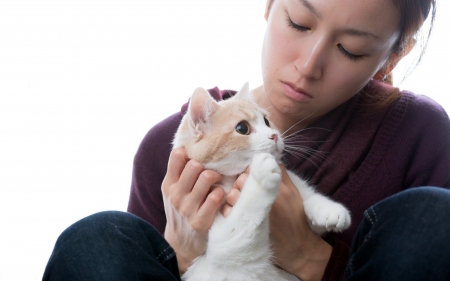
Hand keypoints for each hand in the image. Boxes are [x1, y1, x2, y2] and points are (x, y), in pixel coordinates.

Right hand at [162, 147, 224, 272]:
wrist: (181, 244)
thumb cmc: (181, 210)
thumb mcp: (173, 191)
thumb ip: (178, 172)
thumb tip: (189, 145)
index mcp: (168, 184)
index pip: (176, 155)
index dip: (189, 151)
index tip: (197, 156)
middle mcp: (175, 195)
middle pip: (195, 164)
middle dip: (206, 165)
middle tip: (211, 171)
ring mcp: (187, 209)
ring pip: (206, 177)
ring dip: (216, 177)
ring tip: (217, 182)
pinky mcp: (200, 221)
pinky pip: (215, 197)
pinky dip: (221, 193)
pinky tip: (220, 196)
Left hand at [222, 164, 331, 280]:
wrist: (297, 247)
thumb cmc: (295, 218)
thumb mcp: (293, 193)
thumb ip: (282, 175)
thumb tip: (271, 159)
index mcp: (275, 188)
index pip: (255, 169)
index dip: (249, 170)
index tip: (249, 174)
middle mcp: (263, 198)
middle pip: (241, 180)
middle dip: (239, 180)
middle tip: (242, 186)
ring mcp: (252, 213)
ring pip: (232, 195)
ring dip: (232, 194)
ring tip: (237, 199)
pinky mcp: (244, 226)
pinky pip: (228, 212)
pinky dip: (227, 209)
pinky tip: (233, 210)